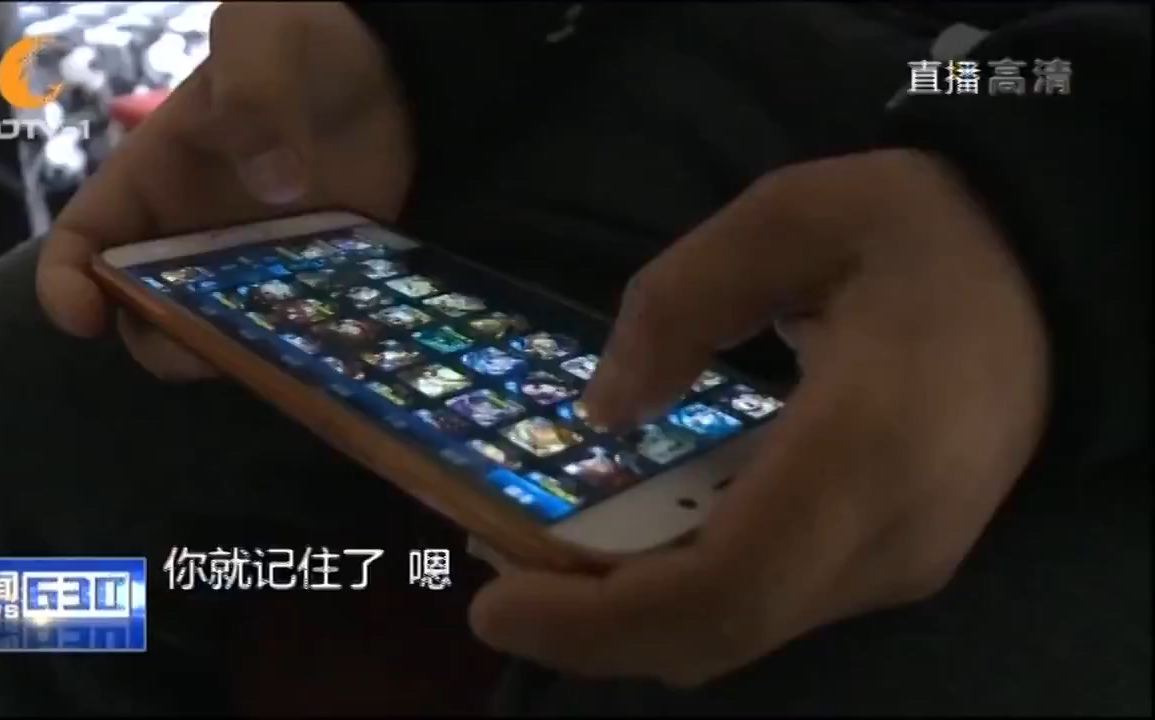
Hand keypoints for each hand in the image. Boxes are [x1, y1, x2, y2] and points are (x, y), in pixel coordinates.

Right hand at [37, 1, 411, 379]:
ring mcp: (254, 263)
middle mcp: (192, 234)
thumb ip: (254, 89)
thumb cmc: (304, 38)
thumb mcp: (264, 33)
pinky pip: (292, 330)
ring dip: (234, 354)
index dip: (65, 286)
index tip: (85, 317)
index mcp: (152, 178)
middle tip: (204, 344)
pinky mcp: (312, 279)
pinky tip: (322, 346)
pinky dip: (299, 347)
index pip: (80, 241)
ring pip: (220, 335)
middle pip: (145, 313)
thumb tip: (274, 182)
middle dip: (162, 342)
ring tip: (270, 351)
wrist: (393, 65)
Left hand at [469, 149, 1049, 685]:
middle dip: (592, 628)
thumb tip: (605, 412)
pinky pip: (769, 605)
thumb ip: (679, 303)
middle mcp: (887, 538)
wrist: (1043, 276)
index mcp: (865, 448)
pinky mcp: (895, 563)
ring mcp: (899, 565)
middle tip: (497, 577)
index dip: (597, 619)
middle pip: (717, 635)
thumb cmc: (919, 234)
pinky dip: (683, 595)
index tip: (495, 604)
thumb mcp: (790, 215)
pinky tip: (630, 542)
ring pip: (739, 634)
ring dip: (631, 616)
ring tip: (544, 555)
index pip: (721, 587)